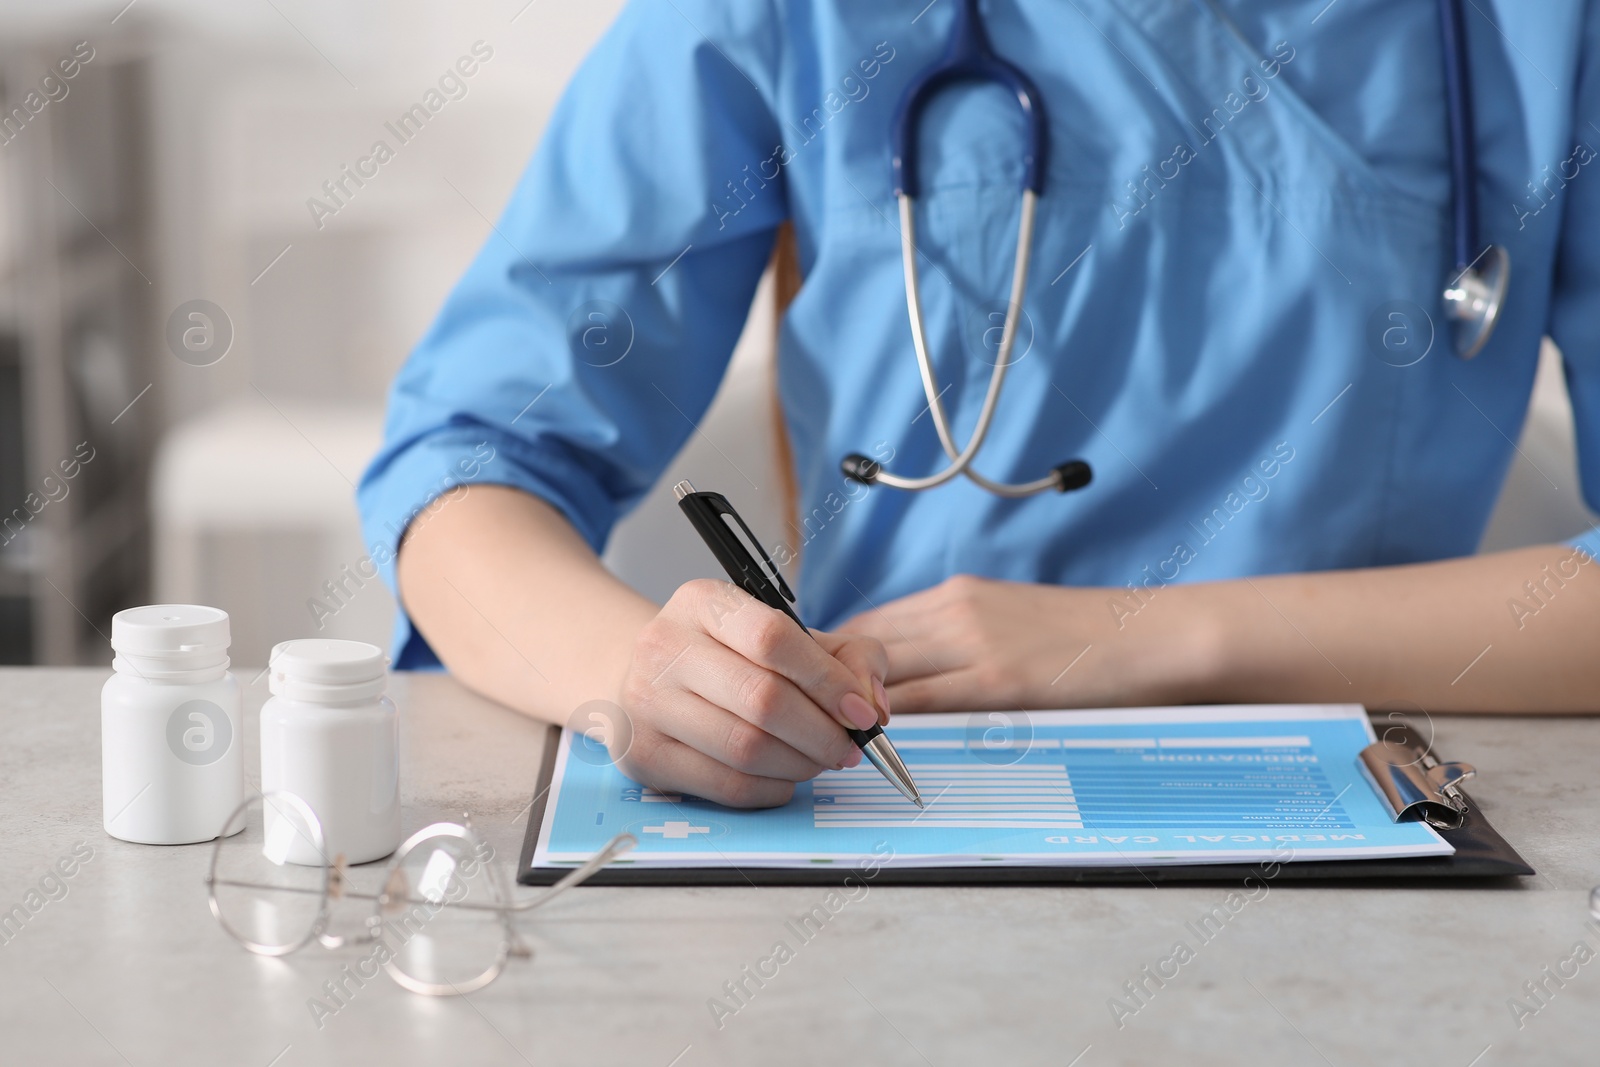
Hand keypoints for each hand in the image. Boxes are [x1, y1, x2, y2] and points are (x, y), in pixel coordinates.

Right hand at [614, 579, 890, 807]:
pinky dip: (771, 790)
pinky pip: (725, 786)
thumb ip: (849, 656)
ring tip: (819, 761)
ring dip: (800, 765)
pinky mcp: (644, 755)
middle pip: (762, 699)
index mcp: (702, 602)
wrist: (651, 679)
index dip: (828, 680)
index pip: (772, 637)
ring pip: (745, 748)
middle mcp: (664, 646)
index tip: (862, 714)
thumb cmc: (734, 657)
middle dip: (822, 733)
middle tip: (848, 749)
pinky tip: (785, 778)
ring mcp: (646, 703)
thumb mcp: (791, 635)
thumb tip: (873, 706)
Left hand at [836, 574, 1204, 712]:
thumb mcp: (1012, 620)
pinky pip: (923, 704)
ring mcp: (975, 645)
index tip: (810, 686)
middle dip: (824, 682)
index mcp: (958, 595)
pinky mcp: (999, 681)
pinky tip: (870, 746)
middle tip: (800, 718)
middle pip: (859, 645)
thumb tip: (917, 673)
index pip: (867, 624)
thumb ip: (961, 638)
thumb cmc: (1089, 637)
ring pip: (882, 674)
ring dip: (847, 707)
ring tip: (823, 739)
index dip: (829, 658)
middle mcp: (956, 611)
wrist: (1152, 636)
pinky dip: (888, 725)